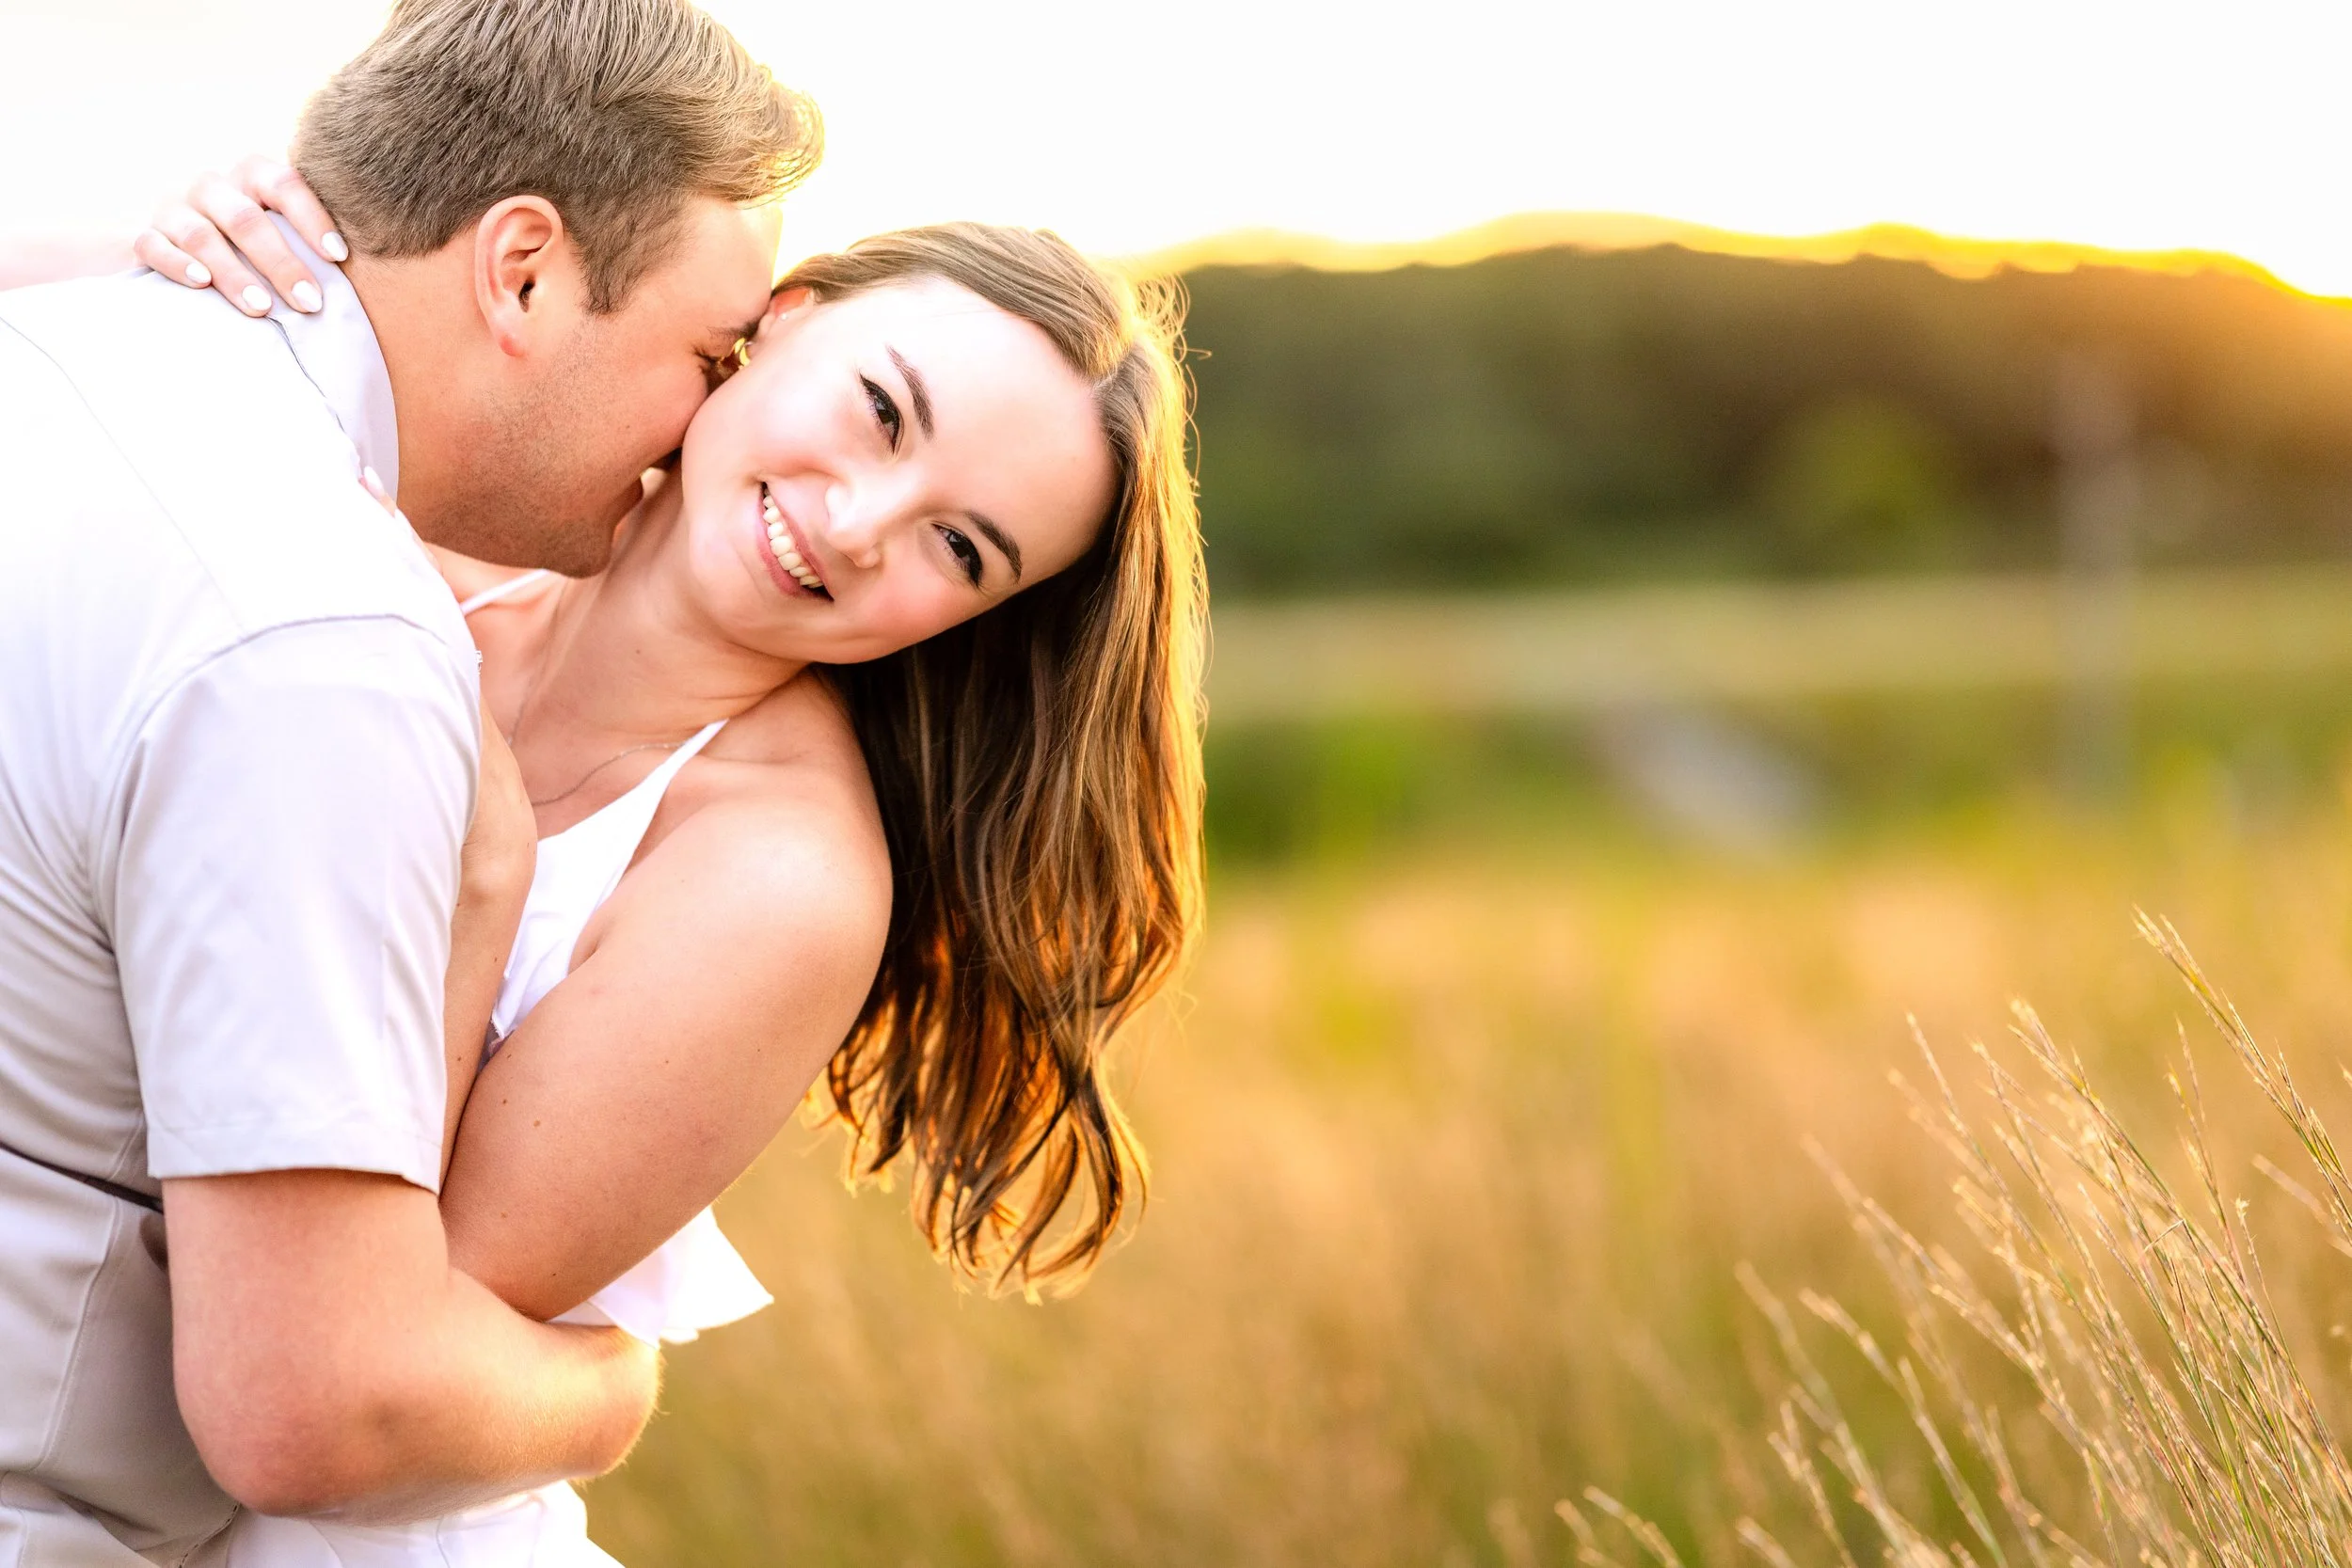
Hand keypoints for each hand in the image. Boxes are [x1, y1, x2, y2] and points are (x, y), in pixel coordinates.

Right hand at [134, 156, 345, 318]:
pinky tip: (200, 283)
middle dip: (282, 263)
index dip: (312, 218)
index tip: (339, 257)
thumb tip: (374, 264)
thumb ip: (308, 236)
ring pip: (201, 235)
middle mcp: (211, 187)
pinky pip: (153, 245)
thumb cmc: (245, 244)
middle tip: (312, 304)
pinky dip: (177, 263)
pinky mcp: (141, 235)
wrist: (164, 244)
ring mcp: (172, 208)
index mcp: (250, 177)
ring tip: (262, 308)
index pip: (284, 184)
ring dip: (234, 273)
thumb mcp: (277, 231)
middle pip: (247, 218)